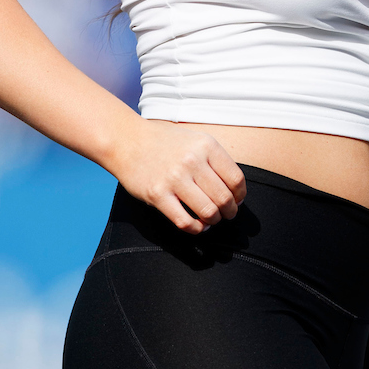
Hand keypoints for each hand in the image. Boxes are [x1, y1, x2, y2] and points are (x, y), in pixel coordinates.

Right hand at [111, 120, 246, 233]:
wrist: (127, 140)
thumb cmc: (165, 141)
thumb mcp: (195, 139)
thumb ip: (215, 159)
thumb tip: (235, 190)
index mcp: (206, 145)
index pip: (236, 179)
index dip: (240, 195)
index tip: (237, 200)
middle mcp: (192, 161)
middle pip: (224, 198)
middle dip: (230, 211)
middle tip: (227, 214)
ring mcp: (174, 178)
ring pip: (208, 212)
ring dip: (214, 220)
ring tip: (212, 219)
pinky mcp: (157, 195)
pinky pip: (184, 221)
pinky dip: (196, 228)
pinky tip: (197, 225)